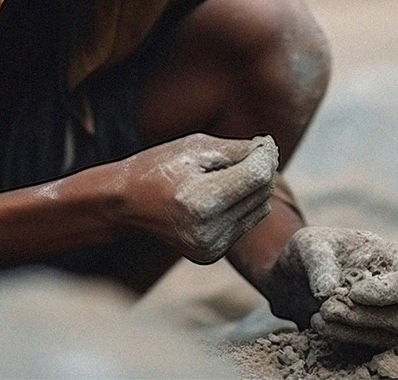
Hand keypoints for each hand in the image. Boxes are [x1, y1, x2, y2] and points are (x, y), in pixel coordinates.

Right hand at [108, 133, 277, 263]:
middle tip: (241, 155)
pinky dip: (240, 207)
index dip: (265, 156)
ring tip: (221, 177)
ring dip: (251, 189)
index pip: (257, 176)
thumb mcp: (196, 147)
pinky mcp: (210, 255)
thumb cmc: (160, 167)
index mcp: (200, 201)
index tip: (262, 142)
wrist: (126, 202)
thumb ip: (238, 149)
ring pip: (259, 209)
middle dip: (259, 170)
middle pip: (262, 193)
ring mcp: (209, 248)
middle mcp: (207, 231)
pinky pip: (246, 223)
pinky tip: (216, 198)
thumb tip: (272, 153)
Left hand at [265, 226, 397, 349]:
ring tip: (317, 318)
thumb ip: (320, 262)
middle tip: (326, 308)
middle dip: (360, 316)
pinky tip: (318, 325)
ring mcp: (395, 317)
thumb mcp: (311, 245)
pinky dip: (343, 339)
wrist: (303, 274)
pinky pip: (369, 347)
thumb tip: (327, 291)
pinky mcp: (378, 336)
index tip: (353, 293)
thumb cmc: (317, 251)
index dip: (384, 293)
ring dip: (350, 331)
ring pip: (386, 337)